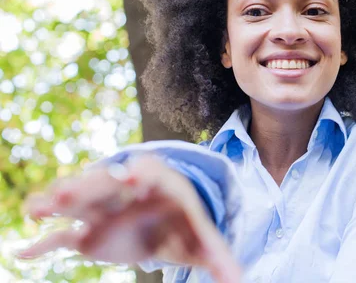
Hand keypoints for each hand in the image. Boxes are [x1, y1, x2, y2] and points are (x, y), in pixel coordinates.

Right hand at [18, 154, 241, 282]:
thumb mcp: (201, 235)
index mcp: (157, 184)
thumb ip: (217, 255)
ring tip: (36, 212)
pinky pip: (63, 236)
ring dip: (57, 206)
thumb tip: (239, 280)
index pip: (147, 174)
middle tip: (68, 194)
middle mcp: (124, 191)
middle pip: (104, 184)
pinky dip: (44, 242)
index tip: (128, 177)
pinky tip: (24, 252)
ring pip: (78, 202)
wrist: (160, 215)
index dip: (136, 175)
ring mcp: (103, 209)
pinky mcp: (87, 231)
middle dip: (88, 187)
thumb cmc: (182, 219)